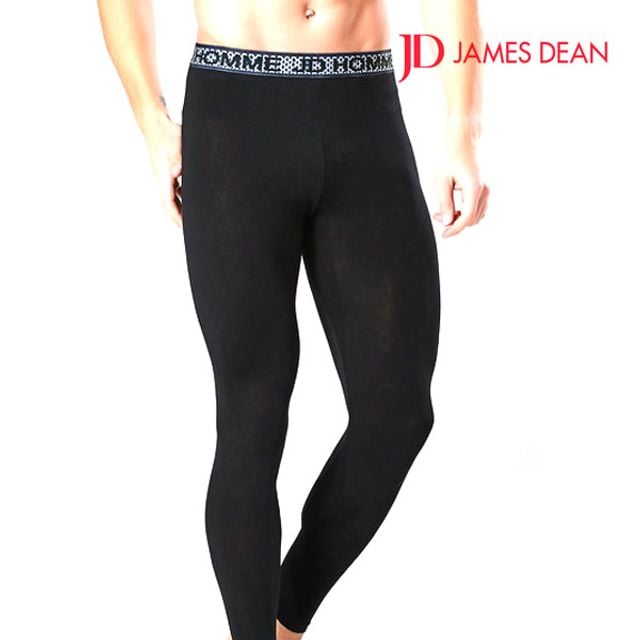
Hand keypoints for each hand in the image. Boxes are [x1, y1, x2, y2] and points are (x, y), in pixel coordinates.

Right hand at [141, 109, 182, 227]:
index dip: (177, 218)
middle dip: (179, 219)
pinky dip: (182, 197)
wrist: (155, 122)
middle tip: (191, 229)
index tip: (185, 228)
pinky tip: (191, 198)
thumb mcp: (177, 145)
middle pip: (169, 206)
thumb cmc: (166, 132)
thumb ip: (179, 159)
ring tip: (192, 218)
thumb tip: (178, 172)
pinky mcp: (166, 170)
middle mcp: (162, 179)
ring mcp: (163, 175)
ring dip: (181, 209)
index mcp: (163, 177)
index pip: (168, 205)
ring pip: (171, 198)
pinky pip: (174, 189)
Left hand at [432, 122, 488, 237]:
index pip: (466, 219)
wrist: (463, 134)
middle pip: (472, 219)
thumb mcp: (441, 179)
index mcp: (474, 189)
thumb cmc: (450, 153)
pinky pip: (478, 206)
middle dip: (455, 222)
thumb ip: (444, 202)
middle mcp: (484, 190)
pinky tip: (453, 205)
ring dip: (461, 217)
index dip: (454, 230)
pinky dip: (466, 210)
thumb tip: (447, 222)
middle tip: (437, 215)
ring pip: (476, 214)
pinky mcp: (484, 185)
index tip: (443, 235)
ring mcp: (486, 188)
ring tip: (442, 210)